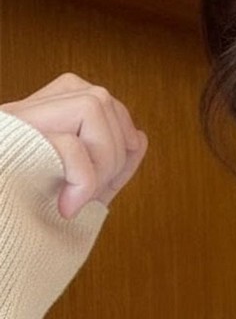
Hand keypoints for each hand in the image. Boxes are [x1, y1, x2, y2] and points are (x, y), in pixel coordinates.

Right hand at [1, 73, 147, 218]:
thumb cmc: (30, 226)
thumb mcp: (79, 193)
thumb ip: (109, 164)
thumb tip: (139, 137)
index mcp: (29, 121)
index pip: (84, 92)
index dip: (114, 127)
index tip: (111, 171)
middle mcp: (16, 115)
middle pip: (98, 98)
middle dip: (116, 148)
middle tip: (92, 192)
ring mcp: (8, 127)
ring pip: (91, 107)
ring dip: (104, 159)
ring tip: (80, 198)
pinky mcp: (7, 147)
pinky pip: (69, 143)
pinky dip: (84, 179)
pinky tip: (67, 208)